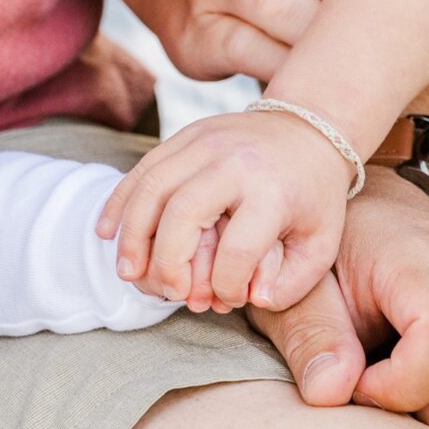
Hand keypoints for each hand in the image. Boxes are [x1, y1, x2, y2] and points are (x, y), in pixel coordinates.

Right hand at [97, 110, 351, 311]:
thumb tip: (251, 300)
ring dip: (132, 235)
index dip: (225, 284)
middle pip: (182, 213)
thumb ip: (293, 281)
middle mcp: (235, 161)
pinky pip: (142, 168)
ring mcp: (206, 141)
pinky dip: (120, 201)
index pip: (237, 248)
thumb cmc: (314, 195)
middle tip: (166, 292)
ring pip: (152, 187)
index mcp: (273, 190)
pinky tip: (106, 231)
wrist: (310, 129)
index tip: (226, 299)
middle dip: (165, 262)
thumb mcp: (321, 241)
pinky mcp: (187, 135)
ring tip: (127, 272)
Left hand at [246, 166, 428, 428]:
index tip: (357, 384)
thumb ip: (311, 334)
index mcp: (425, 259)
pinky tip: (428, 397)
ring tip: (405, 398)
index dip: (400, 386)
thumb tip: (331, 393)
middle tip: (388, 400)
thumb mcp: (301, 287)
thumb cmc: (335, 253)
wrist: (372, 213)